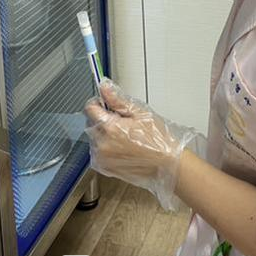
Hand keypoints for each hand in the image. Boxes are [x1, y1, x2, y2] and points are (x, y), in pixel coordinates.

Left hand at [84, 79, 202, 210]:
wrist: (166, 165)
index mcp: (110, 128)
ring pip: (93, 137)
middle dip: (101, 118)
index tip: (106, 103)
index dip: (98, 102)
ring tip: (123, 135)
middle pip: (90, 123)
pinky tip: (120, 146)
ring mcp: (102, 158)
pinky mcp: (104, 168)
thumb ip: (117, 99)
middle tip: (121, 120)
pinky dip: (104, 146)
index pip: (89, 108)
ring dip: (102, 133)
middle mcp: (102, 145)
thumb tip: (104, 87)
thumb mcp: (140, 113)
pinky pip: (96, 151)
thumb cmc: (158, 140)